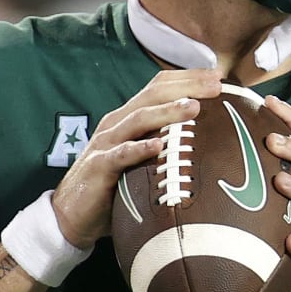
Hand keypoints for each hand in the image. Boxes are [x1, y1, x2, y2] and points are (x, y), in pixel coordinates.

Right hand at [51, 69, 223, 245]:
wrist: (72, 215)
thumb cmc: (115, 187)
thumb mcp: (143, 161)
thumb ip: (167, 148)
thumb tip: (211, 146)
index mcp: (130, 118)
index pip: (159, 87)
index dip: (187, 78)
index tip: (218, 77)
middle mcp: (118, 124)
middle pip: (153, 95)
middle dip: (185, 87)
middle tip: (215, 85)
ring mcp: (106, 143)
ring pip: (138, 119)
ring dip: (167, 112)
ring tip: (193, 108)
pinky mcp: (98, 167)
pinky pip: (119, 155)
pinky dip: (139, 148)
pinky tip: (158, 145)